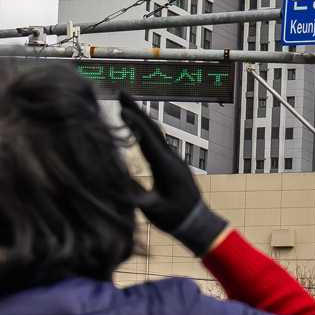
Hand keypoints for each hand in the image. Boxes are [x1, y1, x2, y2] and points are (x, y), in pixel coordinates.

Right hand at [118, 95, 226, 255]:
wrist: (196, 222)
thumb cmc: (174, 219)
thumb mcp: (153, 209)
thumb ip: (137, 195)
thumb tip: (117, 181)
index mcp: (166, 167)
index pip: (148, 140)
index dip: (134, 123)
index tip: (119, 107)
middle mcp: (171, 158)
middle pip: (152, 129)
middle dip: (136, 109)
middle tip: (121, 92)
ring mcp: (174, 159)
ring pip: (156, 133)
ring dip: (141, 116)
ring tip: (126, 103)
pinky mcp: (173, 163)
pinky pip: (158, 140)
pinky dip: (145, 128)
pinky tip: (138, 124)